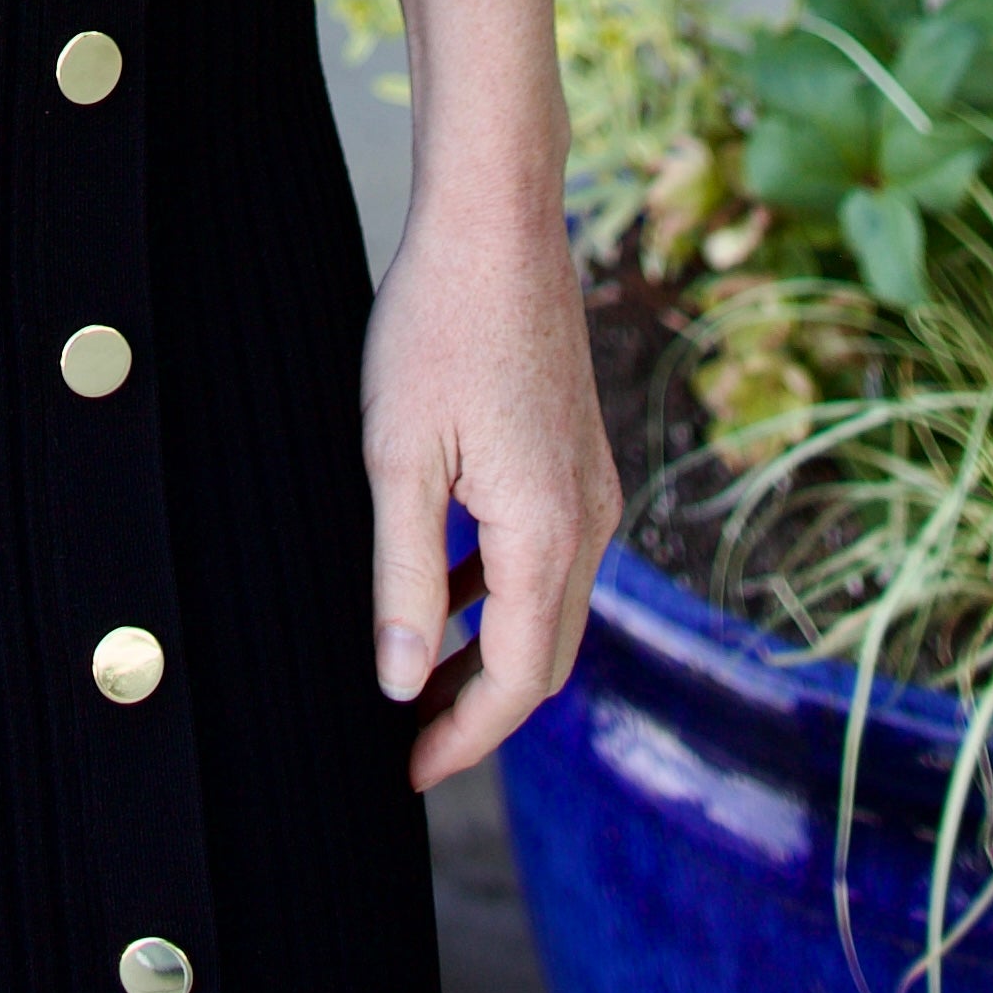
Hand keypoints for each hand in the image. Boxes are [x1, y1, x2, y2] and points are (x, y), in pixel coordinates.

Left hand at [357, 182, 616, 791]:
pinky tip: (449, 586)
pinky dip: (504, 593)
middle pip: (546, 657)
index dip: (464, 736)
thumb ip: (405, 578)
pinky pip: (550, 555)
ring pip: (550, 606)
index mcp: (549, 534)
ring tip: (419, 678)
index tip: (408, 772)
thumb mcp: (399, 459)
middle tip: (411, 744)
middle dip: (481, 709)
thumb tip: (402, 684)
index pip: (518, 680)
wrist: (497, 220)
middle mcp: (590, 521)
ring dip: (492, 651)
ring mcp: (592, 485)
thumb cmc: (437, 326)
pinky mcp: (579, 453)